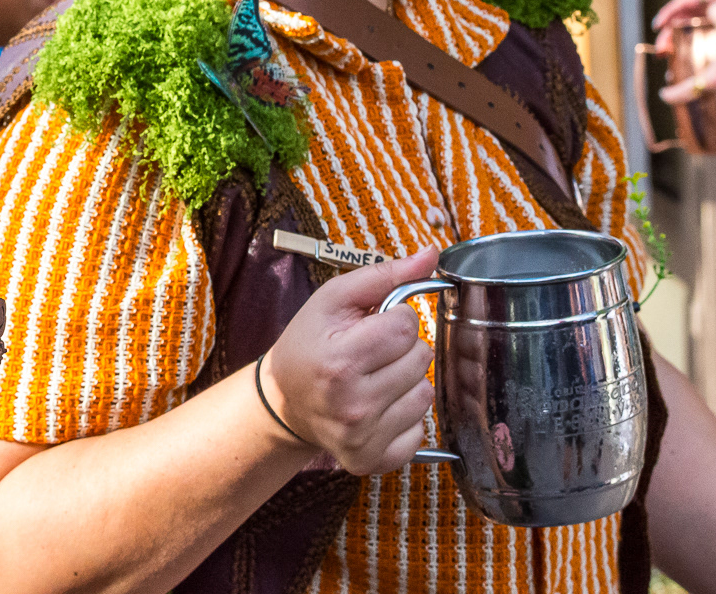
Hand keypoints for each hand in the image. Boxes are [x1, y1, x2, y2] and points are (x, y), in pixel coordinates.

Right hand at [258, 249, 437, 475]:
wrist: (284, 401)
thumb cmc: (309, 344)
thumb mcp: (333, 300)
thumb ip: (384, 275)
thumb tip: (431, 254)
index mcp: (339, 361)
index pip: (407, 325)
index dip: (395, 318)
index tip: (372, 325)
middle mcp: (352, 405)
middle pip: (421, 358)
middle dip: (402, 348)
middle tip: (371, 353)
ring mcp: (362, 438)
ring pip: (427, 393)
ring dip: (407, 380)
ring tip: (376, 378)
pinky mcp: (372, 461)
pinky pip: (421, 429)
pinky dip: (405, 415)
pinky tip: (378, 408)